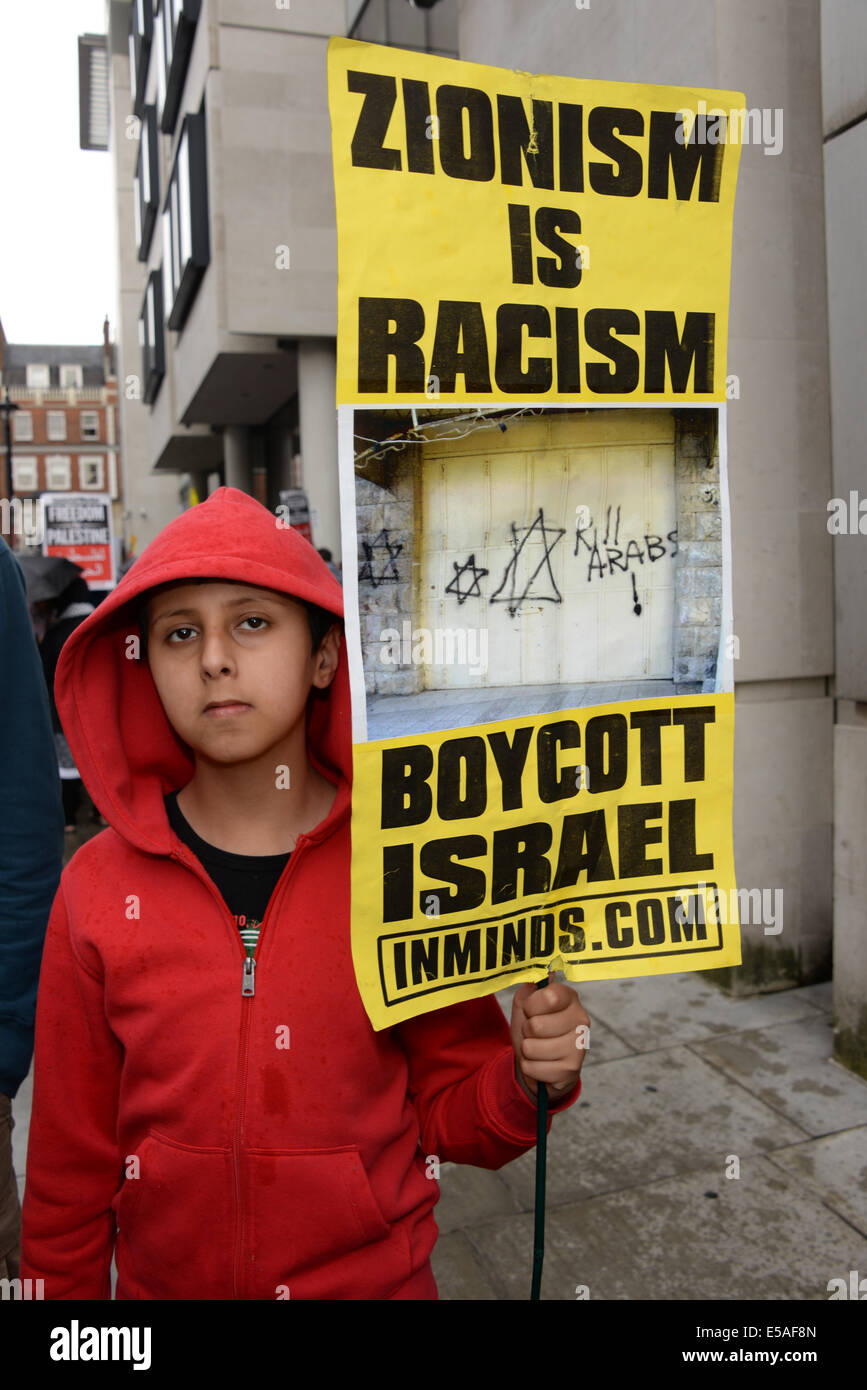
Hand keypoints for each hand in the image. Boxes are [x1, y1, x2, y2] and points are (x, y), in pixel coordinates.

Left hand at [510, 973, 589, 1103]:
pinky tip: (543, 1064)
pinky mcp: (572, 1069)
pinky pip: (532, 1067)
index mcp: (570, 998)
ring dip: (527, 1051)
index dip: (531, 1005)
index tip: (531, 1010)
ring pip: (532, 1048)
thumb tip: (545, 971)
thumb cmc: (533, 1030)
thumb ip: (531, 988)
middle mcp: (581, 1019)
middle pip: (536, 1025)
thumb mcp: (525, 1005)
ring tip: (538, 1049)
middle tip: (535, 1033)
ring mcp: (579, 1046)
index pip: (549, 996)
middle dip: (526, 1031)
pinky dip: (530, 1067)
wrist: (540, 1064)